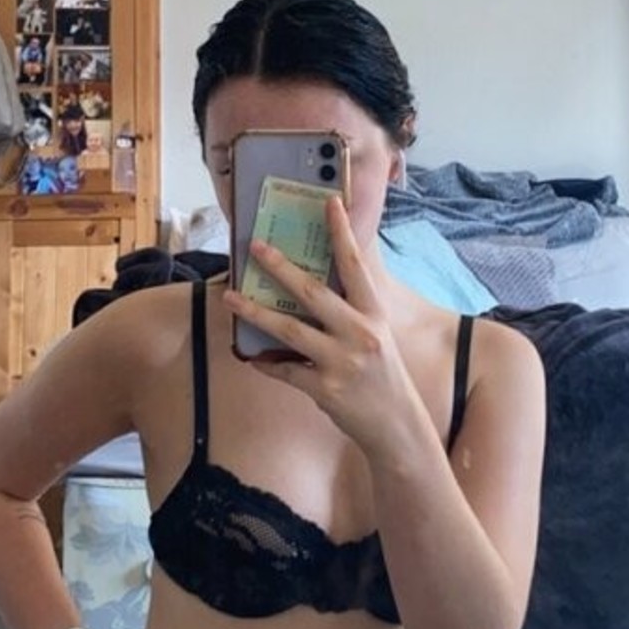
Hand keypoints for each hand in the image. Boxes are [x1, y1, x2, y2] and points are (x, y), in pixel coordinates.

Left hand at [223, 197, 429, 463]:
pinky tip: (251, 357)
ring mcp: (342, 363)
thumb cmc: (383, 376)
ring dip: (255, 312)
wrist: (398, 426)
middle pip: (313, 292)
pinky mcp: (325, 389)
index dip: (342, 233)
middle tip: (256, 247)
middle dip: (280, 268)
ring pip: (289, 330)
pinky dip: (266, 364)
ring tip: (230, 297)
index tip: (329, 202)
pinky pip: (285, 371)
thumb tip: (311, 286)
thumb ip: (350, 312)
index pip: (356, 266)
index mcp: (374, 315)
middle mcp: (360, 334)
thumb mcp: (376, 335)